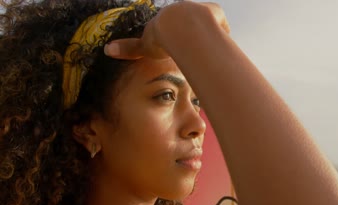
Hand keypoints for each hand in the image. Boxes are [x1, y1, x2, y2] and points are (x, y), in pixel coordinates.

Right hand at [104, 1, 230, 59]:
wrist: (179, 27)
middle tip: (193, 51)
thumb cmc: (162, 38)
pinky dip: (220, 37)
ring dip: (208, 37)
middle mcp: (184, 9)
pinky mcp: (215, 12)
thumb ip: (129, 49)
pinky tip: (217, 45)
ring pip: (207, 25)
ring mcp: (200, 10)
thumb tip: (107, 49)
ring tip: (207, 51)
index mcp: (168, 18)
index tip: (178, 49)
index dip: (175, 39)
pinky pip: (221, 26)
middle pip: (190, 25)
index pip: (172, 27)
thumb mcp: (144, 45)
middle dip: (192, 37)